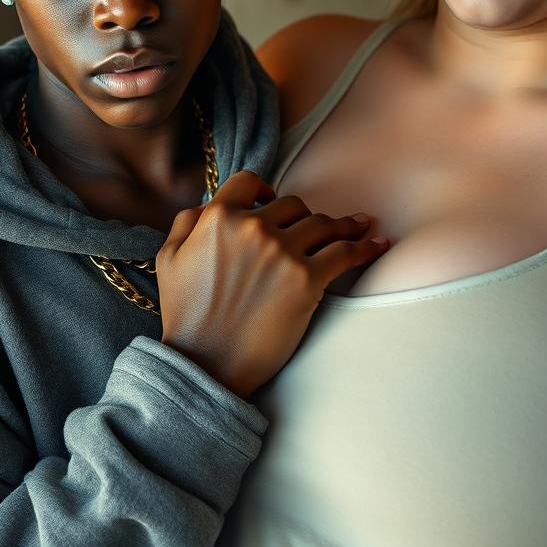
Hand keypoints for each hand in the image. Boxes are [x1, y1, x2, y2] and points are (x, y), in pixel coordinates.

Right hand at [156, 170, 387, 398]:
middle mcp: (253, 227)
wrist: (206, 364)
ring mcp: (283, 252)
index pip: (250, 182)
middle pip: (292, 205)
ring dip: (343, 224)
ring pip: (322, 224)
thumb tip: (207, 206)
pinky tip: (377, 243)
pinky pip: (345, 253)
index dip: (264, 190)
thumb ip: (187, 223)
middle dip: (301, 216)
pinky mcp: (307, 280)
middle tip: (313, 229)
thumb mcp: (169, 260)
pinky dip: (365, 246)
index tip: (273, 200)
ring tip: (359, 225)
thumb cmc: (186, 315)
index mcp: (218, 218)